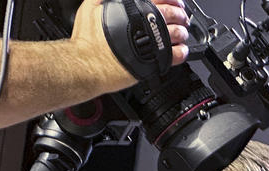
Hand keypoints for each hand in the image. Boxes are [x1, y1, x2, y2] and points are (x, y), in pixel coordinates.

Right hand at [72, 0, 189, 86]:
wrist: (86, 65)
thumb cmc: (87, 40)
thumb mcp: (90, 6)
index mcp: (130, 8)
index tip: (176, 2)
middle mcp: (143, 24)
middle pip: (171, 14)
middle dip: (180, 14)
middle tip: (181, 17)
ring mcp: (150, 43)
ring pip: (176, 34)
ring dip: (182, 33)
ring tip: (181, 34)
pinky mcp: (153, 62)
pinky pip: (175, 56)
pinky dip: (182, 52)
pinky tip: (181, 51)